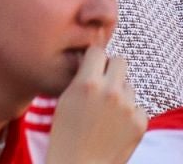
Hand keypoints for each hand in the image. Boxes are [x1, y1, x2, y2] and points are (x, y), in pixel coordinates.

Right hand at [46, 47, 145, 163]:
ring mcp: (128, 108)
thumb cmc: (65, 132)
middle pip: (121, 61)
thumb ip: (79, 78)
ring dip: (120, 92)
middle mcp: (111, 91)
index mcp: (88, 83)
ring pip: (129, 86)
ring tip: (106, 110)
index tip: (90, 65)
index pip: (98, 51)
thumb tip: (89, 62)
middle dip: (111, 68)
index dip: (93, 57)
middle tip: (102, 81)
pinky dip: (129, 112)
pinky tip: (115, 124)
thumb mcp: (64, 98)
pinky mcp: (141, 123)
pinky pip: (138, 106)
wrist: (80, 163)